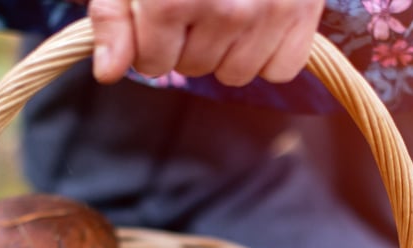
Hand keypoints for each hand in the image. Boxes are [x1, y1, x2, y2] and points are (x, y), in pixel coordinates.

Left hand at [88, 0, 324, 86]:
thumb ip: (114, 15)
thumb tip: (109, 70)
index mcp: (174, 0)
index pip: (153, 64)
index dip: (149, 42)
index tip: (158, 14)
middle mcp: (225, 11)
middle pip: (193, 69)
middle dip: (187, 42)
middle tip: (196, 0)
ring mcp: (268, 14)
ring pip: (235, 75)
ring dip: (226, 51)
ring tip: (227, 8)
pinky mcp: (303, 13)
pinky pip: (281, 69)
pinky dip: (268, 53)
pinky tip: (258, 22)